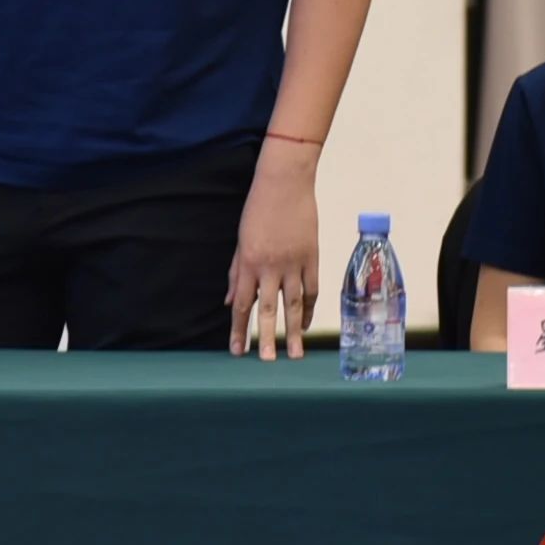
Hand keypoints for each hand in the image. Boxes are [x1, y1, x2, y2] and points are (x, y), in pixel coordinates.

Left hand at [226, 143, 319, 358]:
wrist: (285, 182)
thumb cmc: (258, 209)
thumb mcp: (241, 240)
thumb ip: (236, 273)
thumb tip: (232, 301)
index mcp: (248, 263)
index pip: (242, 304)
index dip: (239, 330)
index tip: (237, 351)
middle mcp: (270, 267)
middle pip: (267, 309)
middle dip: (266, 337)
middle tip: (268, 361)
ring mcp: (293, 262)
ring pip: (293, 304)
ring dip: (294, 330)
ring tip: (296, 353)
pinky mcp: (311, 256)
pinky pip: (312, 288)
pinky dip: (310, 307)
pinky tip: (307, 322)